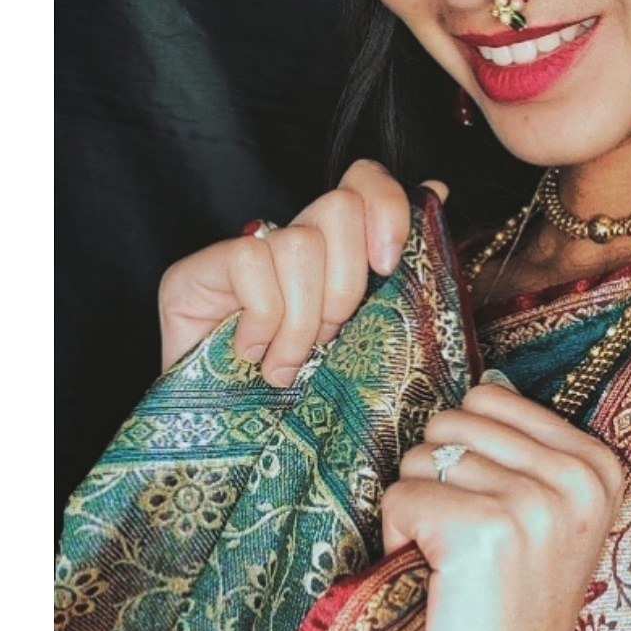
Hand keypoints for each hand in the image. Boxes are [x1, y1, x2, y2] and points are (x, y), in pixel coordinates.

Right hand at [156, 162, 446, 384]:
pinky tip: (251, 353)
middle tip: (327, 338)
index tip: (388, 264)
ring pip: (300, 244)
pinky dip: (262, 320)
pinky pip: (251, 264)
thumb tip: (438, 191)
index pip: (361, 181)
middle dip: (346, 285)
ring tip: (288, 362)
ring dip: (303, 318)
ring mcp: (236, 253)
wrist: (233, 450)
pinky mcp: (192, 272)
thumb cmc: (304, 402)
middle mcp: (284, 240)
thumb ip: (396, 276)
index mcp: (331, 251)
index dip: (385, 207)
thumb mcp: (365, 339)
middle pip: (339, 208)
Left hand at [380, 383, 624, 630]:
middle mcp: (576, 477)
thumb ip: (520, 452)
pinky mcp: (485, 532)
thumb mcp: (541, 521)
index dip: (463, 458)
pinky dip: (398, 543)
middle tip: (464, 552)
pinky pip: (401, 498)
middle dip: (435, 483)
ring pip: (420, 461)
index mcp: (598, 465)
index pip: (487, 399)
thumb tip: (482, 385)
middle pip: (449, 425)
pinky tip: (433, 586)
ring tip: (453, 573)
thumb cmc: (506, 615)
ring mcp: (534, 503)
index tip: (490, 524)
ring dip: (416, 517)